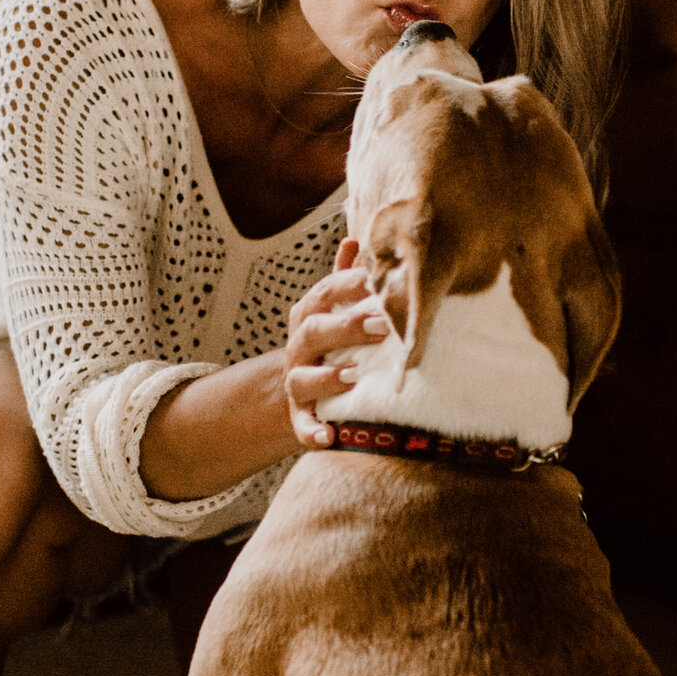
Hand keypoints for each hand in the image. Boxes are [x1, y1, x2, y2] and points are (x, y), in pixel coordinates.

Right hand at [284, 237, 390, 448]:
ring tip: (354, 375)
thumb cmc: (331, 339)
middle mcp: (299, 347)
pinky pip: (302, 426)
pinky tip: (328, 438)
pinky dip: (312, 432)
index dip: (345, 285)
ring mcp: (297, 382)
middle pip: (312, 332)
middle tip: (379, 325)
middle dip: (344, 328)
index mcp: (310, 316)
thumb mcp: (335, 308)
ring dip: (327, 377)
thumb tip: (356, 238)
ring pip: (302, 378)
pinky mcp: (300, 416)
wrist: (304, 386)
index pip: (323, 294)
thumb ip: (345, 278)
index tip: (372, 279)